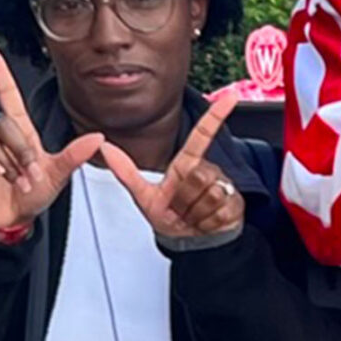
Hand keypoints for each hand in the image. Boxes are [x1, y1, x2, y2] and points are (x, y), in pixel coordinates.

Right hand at [0, 40, 104, 234]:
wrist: (13, 217)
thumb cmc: (33, 192)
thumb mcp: (58, 174)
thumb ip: (75, 155)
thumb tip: (98, 137)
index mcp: (21, 129)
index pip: (7, 91)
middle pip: (7, 124)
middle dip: (22, 153)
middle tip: (31, 176)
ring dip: (9, 166)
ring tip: (17, 182)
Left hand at [98, 94, 247, 240]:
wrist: (190, 244)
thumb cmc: (170, 217)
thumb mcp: (143, 196)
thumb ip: (125, 172)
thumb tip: (105, 148)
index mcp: (187, 164)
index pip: (202, 136)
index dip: (216, 115)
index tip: (231, 97)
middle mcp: (207, 172)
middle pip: (196, 176)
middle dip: (183, 200)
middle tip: (180, 209)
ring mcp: (223, 187)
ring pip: (209, 194)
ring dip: (195, 213)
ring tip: (192, 216)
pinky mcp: (235, 204)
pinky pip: (219, 210)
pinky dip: (207, 223)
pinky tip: (206, 222)